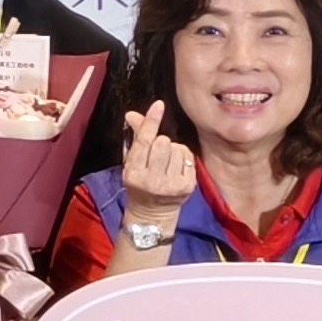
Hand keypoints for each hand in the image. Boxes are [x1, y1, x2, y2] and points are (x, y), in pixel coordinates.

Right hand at [116, 100, 197, 226]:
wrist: (152, 215)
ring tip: (167, 163)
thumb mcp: (132, 164)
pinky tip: (177, 167)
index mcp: (134, 173)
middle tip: (158, 155)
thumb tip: (132, 114)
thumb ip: (136, 138)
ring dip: (173, 150)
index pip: (144, 142)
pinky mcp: (187, 186)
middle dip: (161, 143)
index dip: (151, 121)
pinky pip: (189, 157)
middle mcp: (153, 180)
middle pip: (163, 142)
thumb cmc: (140, 185)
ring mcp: (172, 185)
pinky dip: (183, 157)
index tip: (159, 105)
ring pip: (177, 148)